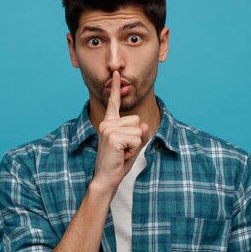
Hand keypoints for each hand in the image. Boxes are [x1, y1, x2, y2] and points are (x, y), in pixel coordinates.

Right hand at [92, 70, 148, 190]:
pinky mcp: (113, 137)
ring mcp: (109, 128)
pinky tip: (122, 154)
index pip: (114, 103)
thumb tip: (144, 125)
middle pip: (138, 121)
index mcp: (109, 122)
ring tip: (122, 152)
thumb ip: (140, 132)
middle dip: (137, 137)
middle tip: (124, 149)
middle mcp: (107, 123)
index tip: (116, 73)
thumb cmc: (118, 162)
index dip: (115, 88)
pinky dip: (134, 149)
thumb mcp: (133, 144)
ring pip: (139, 130)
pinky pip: (137, 139)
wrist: (106, 178)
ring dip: (135, 144)